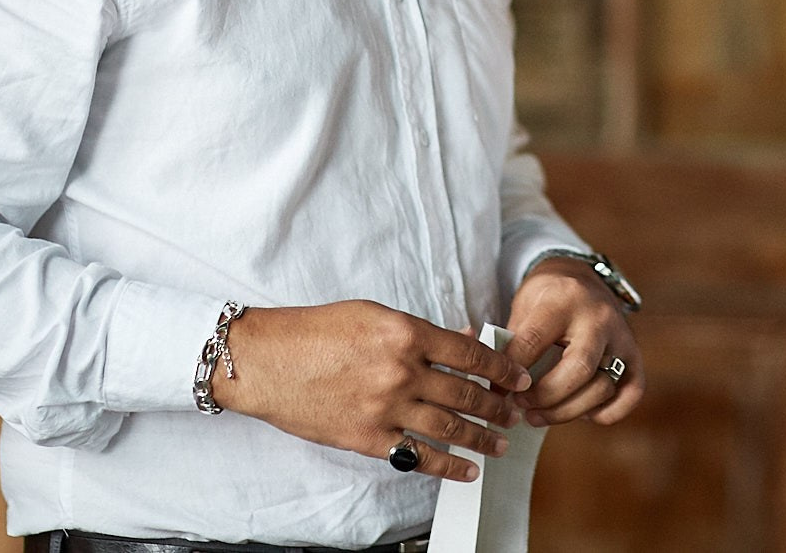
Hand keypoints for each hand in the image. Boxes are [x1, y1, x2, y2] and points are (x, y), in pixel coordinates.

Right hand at [213, 299, 532, 481]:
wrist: (266, 361)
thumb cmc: (315, 331)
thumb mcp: (374, 315)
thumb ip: (421, 330)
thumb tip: (464, 339)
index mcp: (406, 333)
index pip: (470, 354)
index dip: (502, 368)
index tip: (518, 377)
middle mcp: (402, 371)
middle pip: (466, 392)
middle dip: (497, 406)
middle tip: (514, 414)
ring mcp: (386, 407)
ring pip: (449, 427)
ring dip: (481, 437)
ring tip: (499, 443)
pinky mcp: (368, 438)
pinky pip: (418, 455)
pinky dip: (447, 466)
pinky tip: (466, 470)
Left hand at [506, 258, 643, 426]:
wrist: (583, 277)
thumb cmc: (548, 297)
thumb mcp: (524, 305)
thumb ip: (512, 343)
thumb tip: (496, 390)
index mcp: (565, 299)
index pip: (534, 341)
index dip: (511, 371)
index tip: (498, 387)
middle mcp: (599, 318)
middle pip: (578, 369)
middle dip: (544, 396)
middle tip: (520, 404)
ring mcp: (622, 338)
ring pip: (603, 388)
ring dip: (567, 412)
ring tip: (539, 415)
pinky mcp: (634, 355)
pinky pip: (631, 394)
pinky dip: (606, 413)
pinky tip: (580, 412)